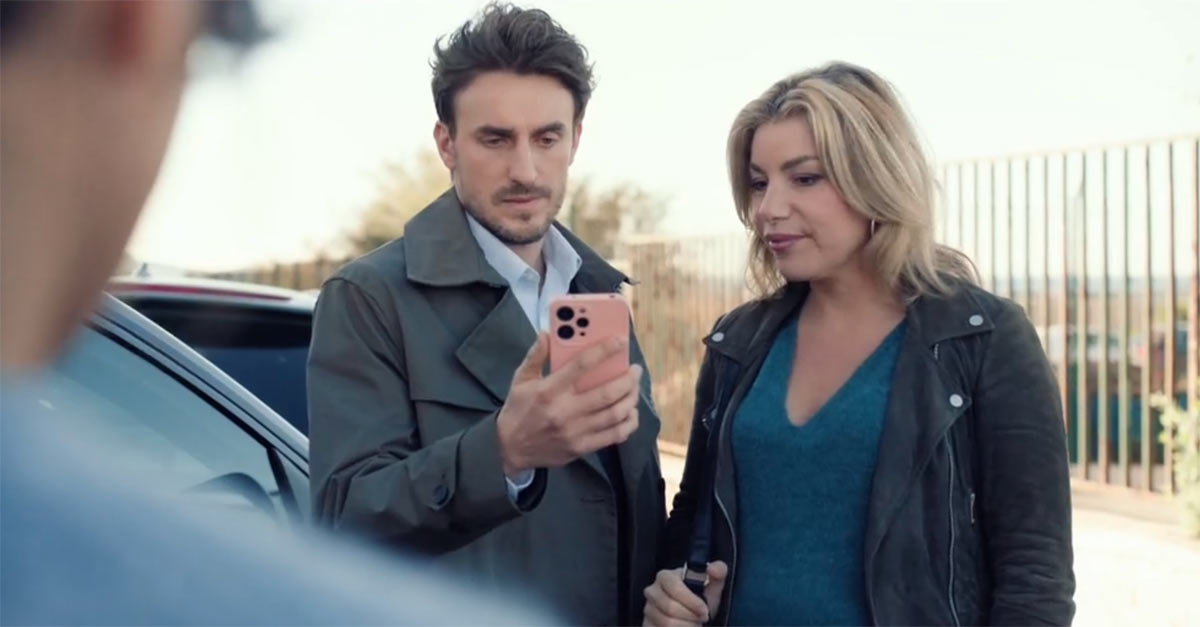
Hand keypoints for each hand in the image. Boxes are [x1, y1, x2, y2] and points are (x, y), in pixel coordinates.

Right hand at [496, 332, 641, 475]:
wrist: (509, 449)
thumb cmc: (518, 409)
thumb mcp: (520, 380)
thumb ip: (535, 355)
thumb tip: (547, 333)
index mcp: (549, 391)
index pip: (581, 366)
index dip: (604, 351)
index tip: (620, 341)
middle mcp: (564, 411)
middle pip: (606, 393)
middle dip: (627, 379)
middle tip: (635, 370)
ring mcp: (574, 432)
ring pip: (614, 414)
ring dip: (631, 399)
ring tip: (635, 388)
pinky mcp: (581, 448)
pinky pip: (613, 436)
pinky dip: (628, 423)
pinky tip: (631, 412)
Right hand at [643, 561, 727, 625]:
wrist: (692, 613)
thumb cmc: (700, 597)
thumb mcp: (712, 585)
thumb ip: (718, 571)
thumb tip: (713, 569)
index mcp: (665, 576)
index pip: (674, 588)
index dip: (692, 602)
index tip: (705, 611)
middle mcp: (652, 591)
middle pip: (670, 608)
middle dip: (691, 617)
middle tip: (702, 620)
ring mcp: (648, 609)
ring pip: (666, 623)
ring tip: (695, 625)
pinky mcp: (647, 625)